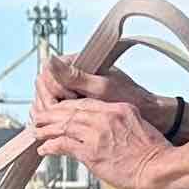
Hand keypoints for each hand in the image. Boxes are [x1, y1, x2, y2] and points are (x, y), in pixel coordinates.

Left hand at [27, 90, 176, 188]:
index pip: (84, 103)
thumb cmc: (153, 153)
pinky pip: (64, 145)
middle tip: (39, 117)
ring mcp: (98, 134)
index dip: (66, 106)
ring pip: (64, 126)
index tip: (57, 110)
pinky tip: (44, 149)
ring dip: (46, 129)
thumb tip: (104, 131)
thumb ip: (119, 123)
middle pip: (70, 110)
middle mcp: (106, 117)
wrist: (161, 168)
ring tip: (36, 132)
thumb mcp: (138, 126)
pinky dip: (50, 146)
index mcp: (118, 108)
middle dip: (51, 114)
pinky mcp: (92, 153)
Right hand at [32, 50, 152, 115]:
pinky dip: (55, 120)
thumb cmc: (128, 97)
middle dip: (51, 104)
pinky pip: (53, 111)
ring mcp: (70, 88)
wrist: (146, 112)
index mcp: (76, 61)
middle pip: (42, 88)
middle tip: (70, 114)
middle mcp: (70, 73)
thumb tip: (49, 60)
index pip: (47, 74)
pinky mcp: (72, 103)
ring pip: (45, 101)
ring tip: (68, 123)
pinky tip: (64, 129)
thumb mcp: (102, 88)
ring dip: (51, 114)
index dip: (54, 89)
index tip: (71, 99)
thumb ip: (75, 76)